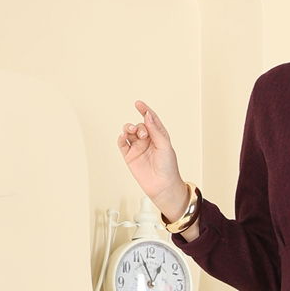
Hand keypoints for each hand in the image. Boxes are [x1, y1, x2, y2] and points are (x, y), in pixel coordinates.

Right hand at [116, 100, 186, 215]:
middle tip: (142, 135)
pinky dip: (121, 138)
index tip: (138, 104)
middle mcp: (147, 141)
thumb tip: (147, 115)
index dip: (144, 110)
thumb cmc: (168, 167)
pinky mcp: (129, 156)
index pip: (150, 120)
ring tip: (131, 132)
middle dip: (138, 126)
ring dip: (128, 128)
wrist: (163, 186)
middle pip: (138, 126)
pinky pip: (122, 143)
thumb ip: (155, 130)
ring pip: (128, 132)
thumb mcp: (164, 145)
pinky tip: (123, 137)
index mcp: (158, 136)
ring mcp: (138, 148)